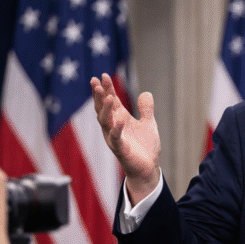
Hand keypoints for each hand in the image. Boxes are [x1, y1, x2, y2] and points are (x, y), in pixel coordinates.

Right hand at [90, 73, 160, 201]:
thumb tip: (146, 93)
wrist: (148, 168)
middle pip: (103, 108)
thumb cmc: (145, 147)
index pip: (111, 100)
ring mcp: (115, 138)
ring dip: (106, 109)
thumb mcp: (148, 124)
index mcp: (120, 118)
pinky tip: (120, 120)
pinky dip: (117, 129)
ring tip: (109, 97)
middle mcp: (113, 126)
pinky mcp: (121, 149)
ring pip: (105, 121)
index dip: (107, 88)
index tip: (104, 75)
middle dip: (99, 95)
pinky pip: (116, 138)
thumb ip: (146, 109)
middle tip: (96, 82)